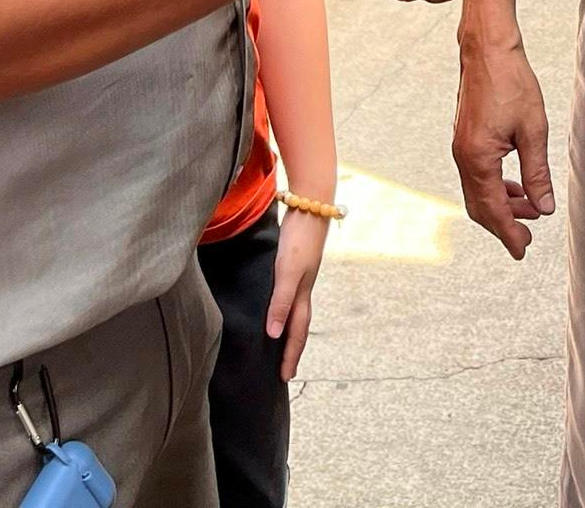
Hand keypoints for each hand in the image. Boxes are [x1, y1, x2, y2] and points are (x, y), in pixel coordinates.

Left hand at [264, 207, 328, 378]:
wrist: (311, 206)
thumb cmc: (299, 240)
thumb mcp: (287, 272)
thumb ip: (280, 302)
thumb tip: (273, 335)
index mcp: (302, 295)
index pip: (296, 334)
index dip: (290, 356)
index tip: (285, 378)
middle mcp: (302, 289)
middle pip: (298, 327)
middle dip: (292, 350)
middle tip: (286, 371)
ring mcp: (300, 277)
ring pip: (295, 312)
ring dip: (289, 331)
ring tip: (280, 344)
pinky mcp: (294, 265)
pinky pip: (288, 297)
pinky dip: (284, 310)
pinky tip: (277, 306)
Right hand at [453, 35, 552, 259]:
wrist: (487, 49)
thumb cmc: (511, 82)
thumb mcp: (533, 130)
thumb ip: (537, 172)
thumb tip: (544, 207)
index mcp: (478, 158)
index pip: (494, 209)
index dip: (509, 234)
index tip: (522, 251)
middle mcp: (463, 157)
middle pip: (481, 206)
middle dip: (504, 225)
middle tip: (527, 239)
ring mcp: (461, 148)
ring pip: (478, 192)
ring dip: (502, 205)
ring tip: (530, 209)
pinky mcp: (465, 138)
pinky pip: (477, 175)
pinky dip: (495, 187)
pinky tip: (516, 184)